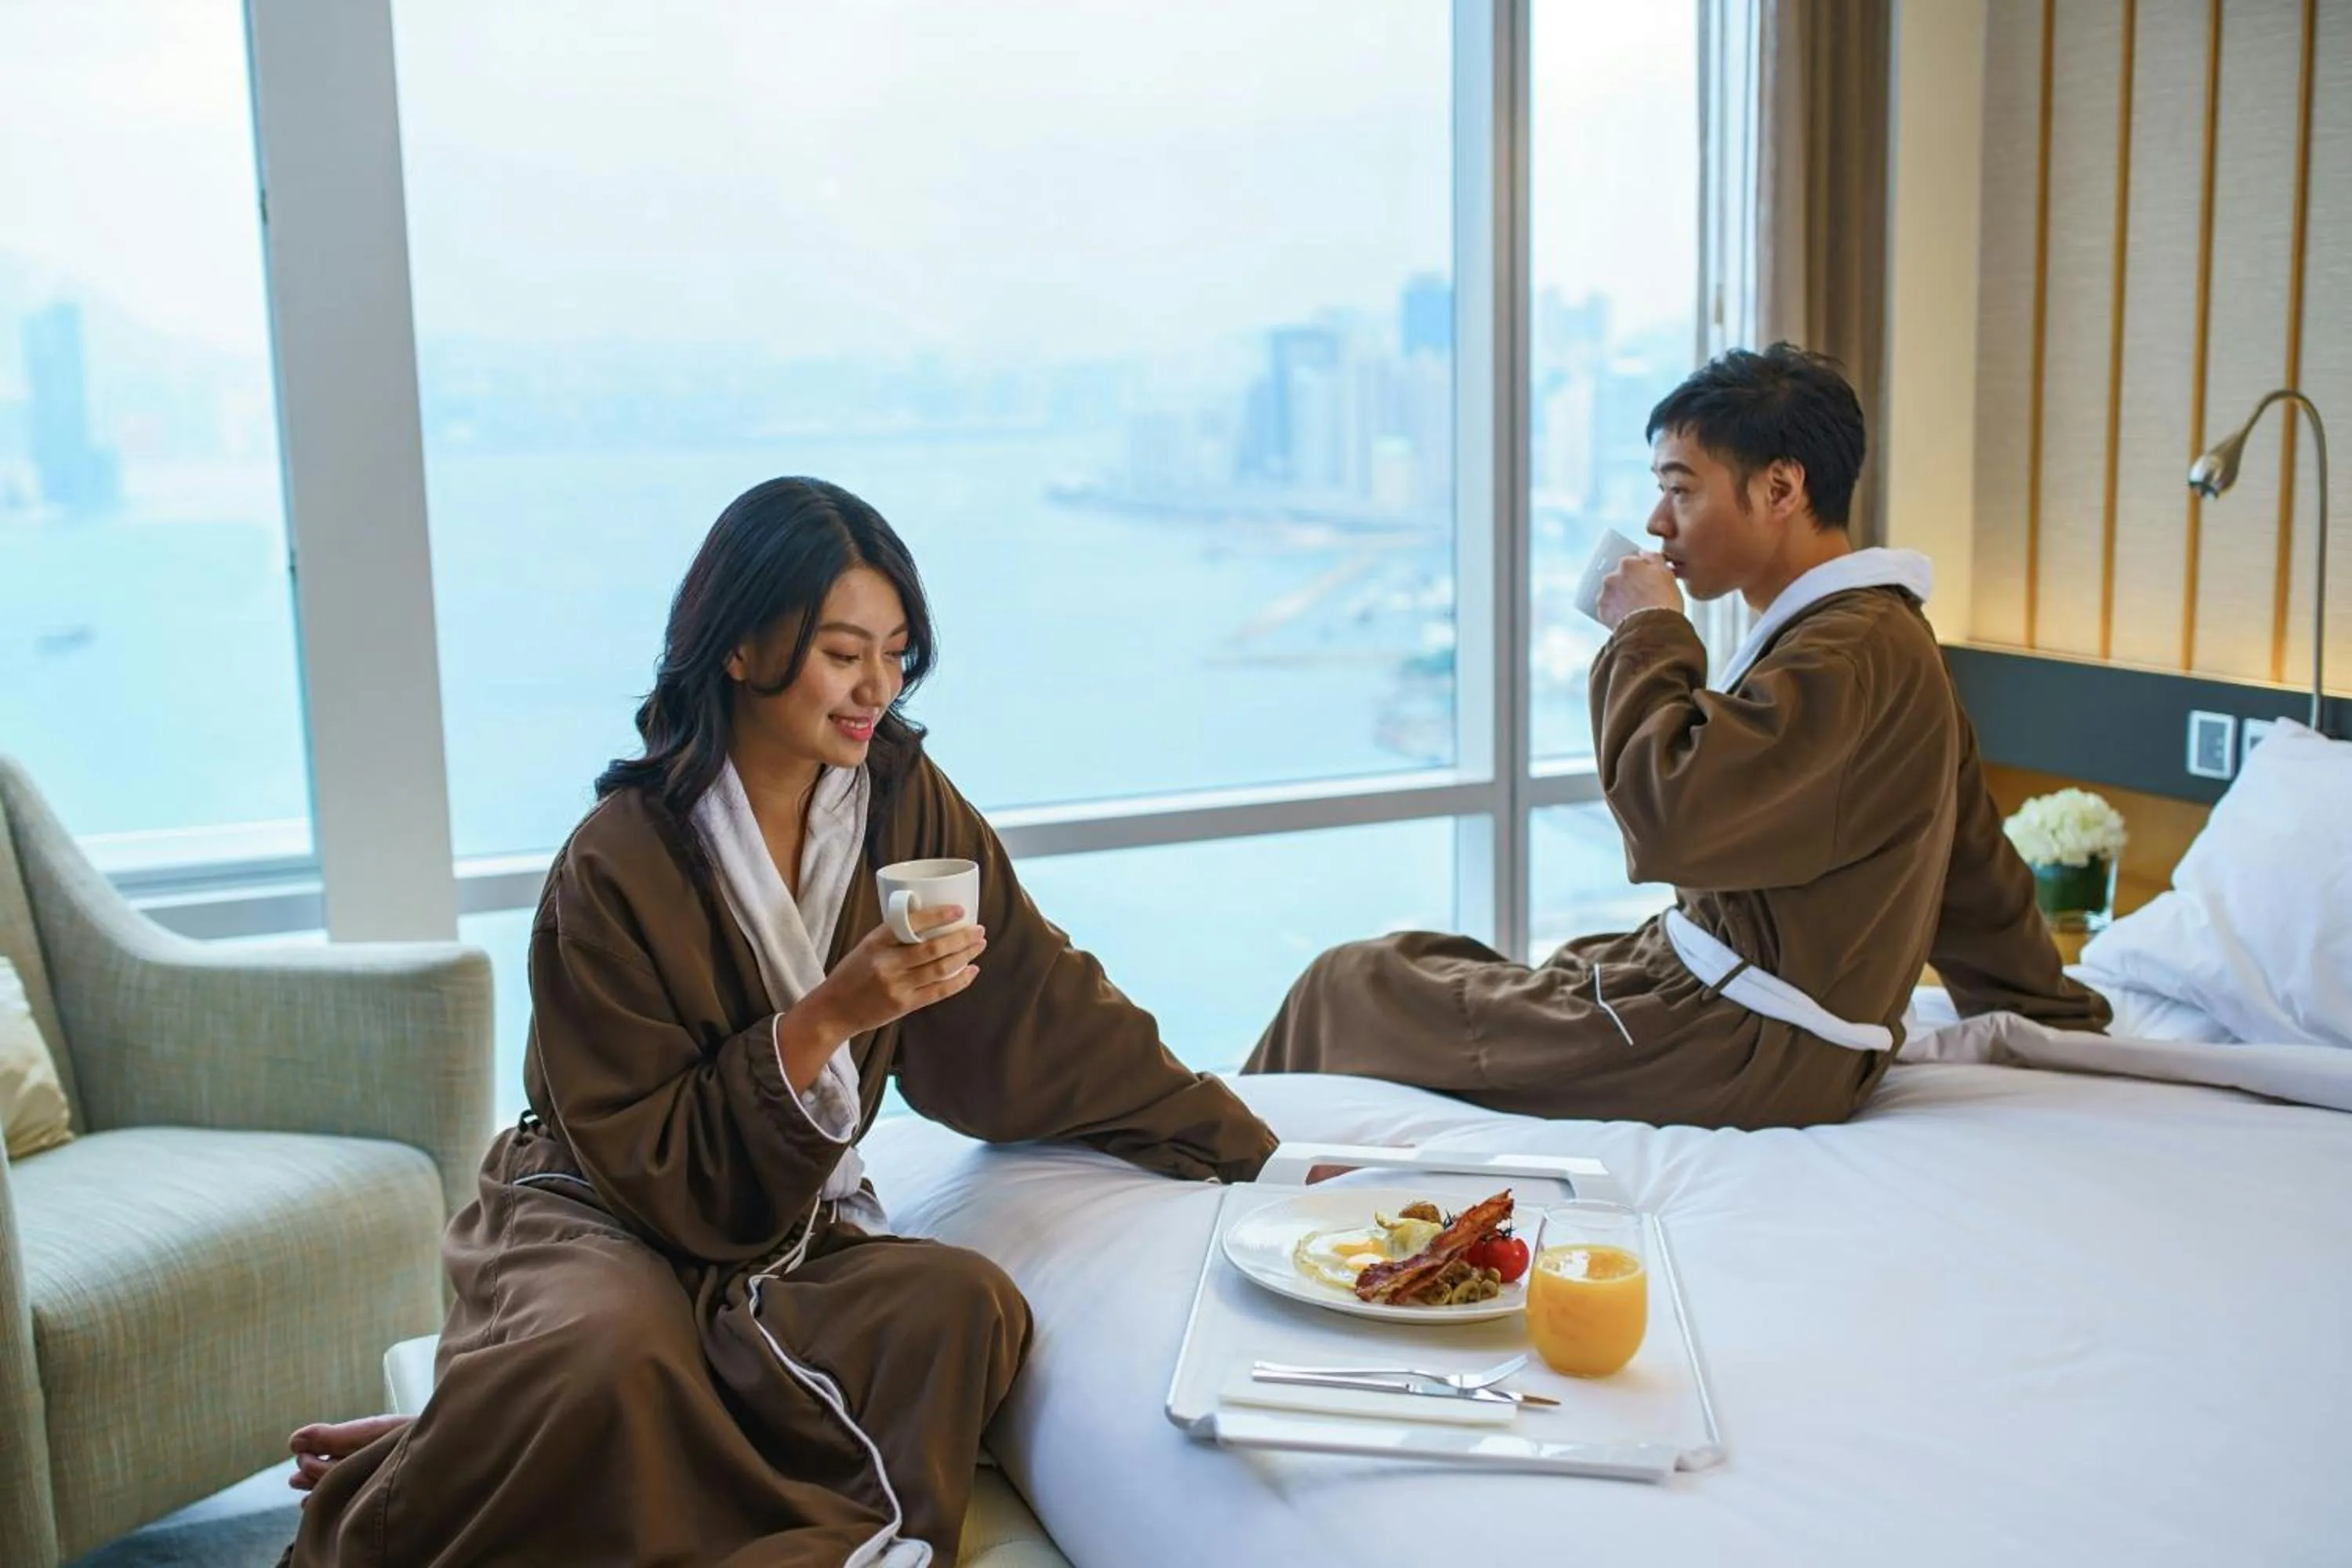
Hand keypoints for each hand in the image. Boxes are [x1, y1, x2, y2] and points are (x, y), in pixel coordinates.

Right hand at [788, 906, 984, 1076]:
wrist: (834, 1010)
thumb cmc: (852, 974)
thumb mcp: (867, 946)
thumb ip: (895, 937)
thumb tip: (932, 922)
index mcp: (876, 942)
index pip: (911, 923)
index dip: (939, 916)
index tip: (959, 910)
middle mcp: (887, 964)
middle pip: (933, 948)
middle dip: (961, 938)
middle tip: (979, 930)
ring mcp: (897, 986)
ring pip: (940, 969)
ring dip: (965, 956)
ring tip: (979, 945)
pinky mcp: (904, 1005)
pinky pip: (938, 992)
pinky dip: (959, 981)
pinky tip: (972, 971)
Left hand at [1596, 553, 1682, 630]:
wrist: (1652, 629)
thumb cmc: (1663, 601)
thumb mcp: (1667, 574)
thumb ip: (1654, 558)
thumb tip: (1643, 554)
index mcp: (1627, 564)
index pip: (1631, 563)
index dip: (1640, 573)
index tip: (1646, 582)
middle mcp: (1611, 577)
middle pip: (1618, 578)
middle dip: (1627, 585)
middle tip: (1641, 597)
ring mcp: (1604, 595)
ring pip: (1611, 593)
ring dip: (1619, 598)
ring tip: (1634, 610)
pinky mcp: (1601, 612)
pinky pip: (1607, 610)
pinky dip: (1614, 613)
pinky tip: (1627, 618)